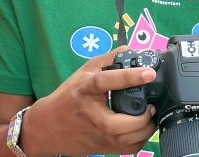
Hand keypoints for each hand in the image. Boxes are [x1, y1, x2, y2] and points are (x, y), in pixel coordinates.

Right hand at [22, 47, 157, 156]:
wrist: (47, 126)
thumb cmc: (68, 97)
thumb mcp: (84, 72)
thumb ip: (108, 59)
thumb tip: (131, 51)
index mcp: (86, 89)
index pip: (107, 81)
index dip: (129, 76)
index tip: (149, 73)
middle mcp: (91, 114)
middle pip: (118, 123)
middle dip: (142, 117)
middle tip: (151, 106)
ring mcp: (96, 134)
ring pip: (125, 140)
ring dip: (145, 129)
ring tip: (150, 117)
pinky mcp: (101, 148)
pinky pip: (127, 149)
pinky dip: (140, 140)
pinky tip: (142, 129)